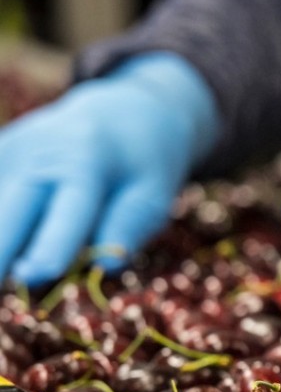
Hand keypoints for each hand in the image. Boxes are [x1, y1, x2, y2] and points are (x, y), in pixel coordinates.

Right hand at [0, 52, 217, 285]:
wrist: (120, 116)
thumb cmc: (141, 166)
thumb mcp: (154, 194)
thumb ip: (129, 228)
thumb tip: (103, 268)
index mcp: (85, 159)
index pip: (67, 209)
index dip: (51, 244)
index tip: (35, 275)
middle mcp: (38, 151)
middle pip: (10, 212)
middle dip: (1, 252)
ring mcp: (10, 152)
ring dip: (4, 242)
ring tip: (7, 275)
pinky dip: (4, 224)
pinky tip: (12, 243)